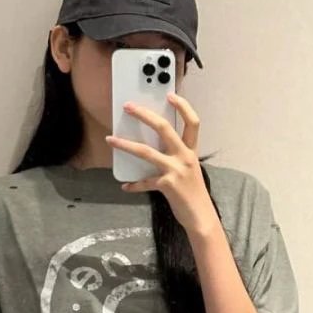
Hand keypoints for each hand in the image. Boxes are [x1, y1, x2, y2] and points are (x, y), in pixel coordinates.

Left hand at [105, 92, 219, 237]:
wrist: (201, 217)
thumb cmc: (193, 194)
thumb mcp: (189, 170)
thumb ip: (176, 157)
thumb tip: (155, 149)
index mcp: (191, 151)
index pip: (192, 122)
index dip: (183, 106)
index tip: (170, 95)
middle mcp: (184, 157)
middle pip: (164, 128)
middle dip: (144, 115)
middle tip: (128, 107)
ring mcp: (175, 170)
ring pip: (146, 152)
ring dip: (126, 144)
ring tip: (111, 139)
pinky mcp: (167, 185)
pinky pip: (145, 182)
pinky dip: (134, 185)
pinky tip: (126, 186)